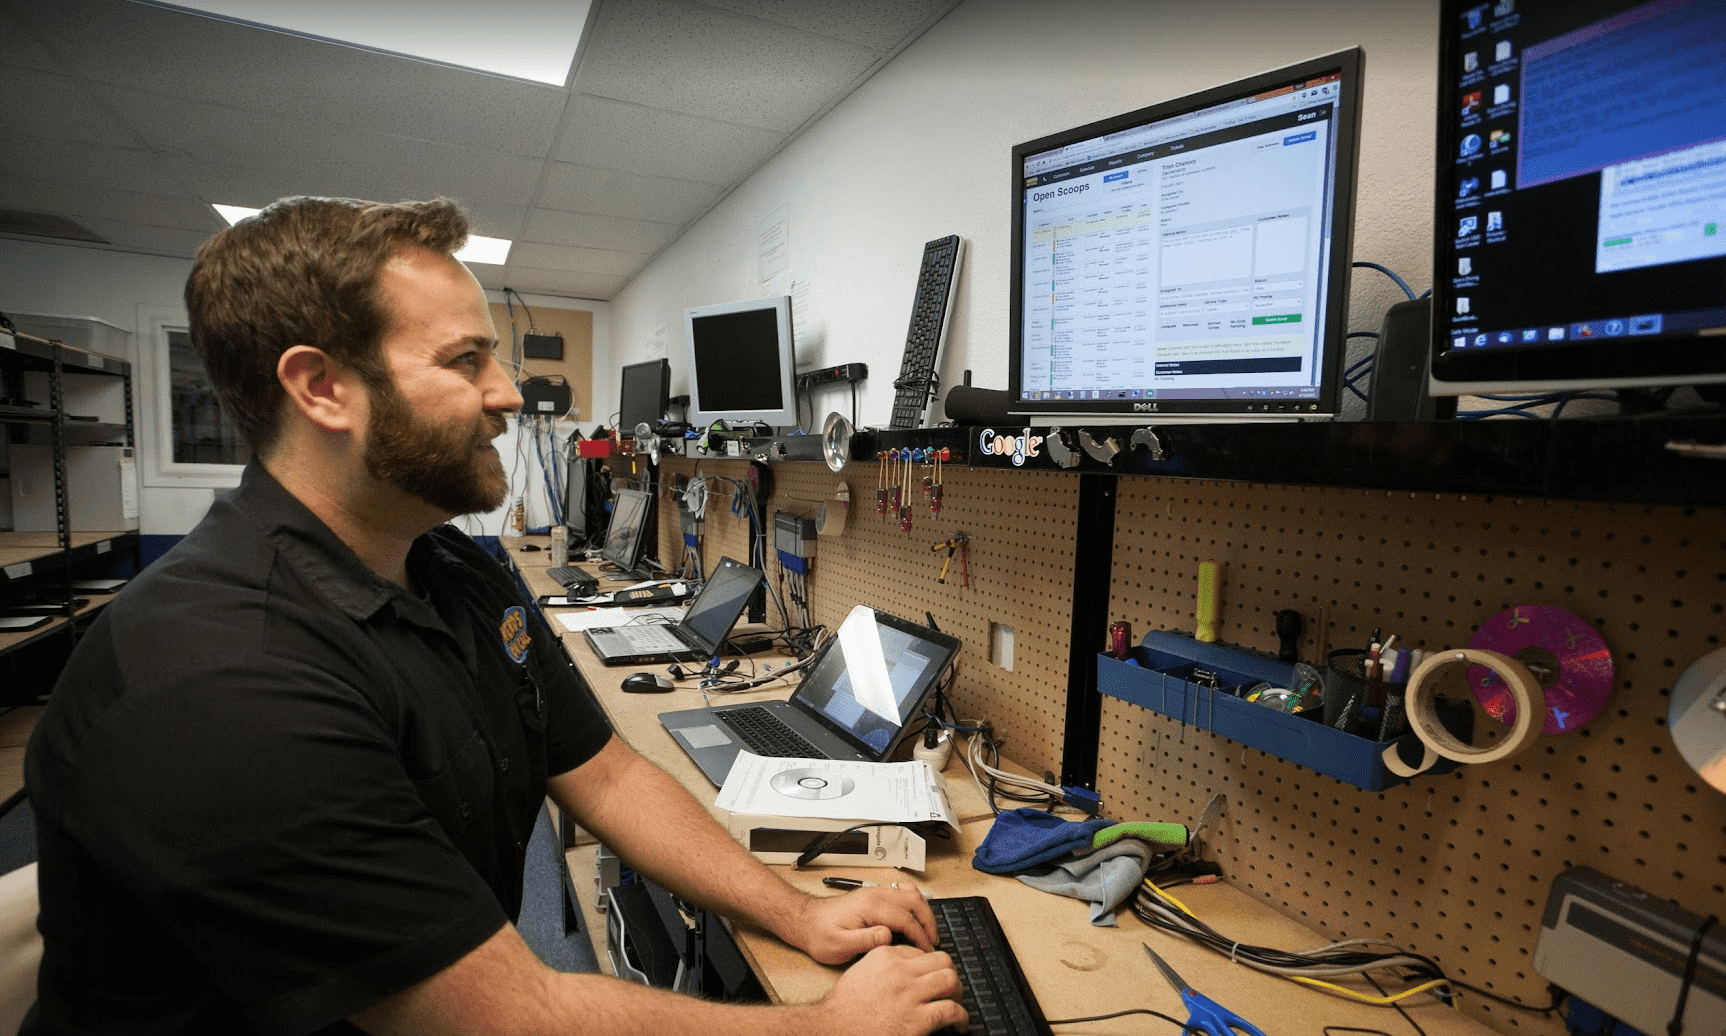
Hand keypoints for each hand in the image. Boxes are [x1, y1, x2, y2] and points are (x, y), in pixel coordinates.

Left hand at [791, 884, 939, 963]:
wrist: (807, 922)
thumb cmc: (820, 934)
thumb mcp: (839, 945)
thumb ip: (865, 941)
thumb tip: (888, 936)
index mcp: (869, 906)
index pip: (905, 918)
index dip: (920, 936)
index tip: (925, 950)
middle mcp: (875, 895)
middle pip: (914, 901)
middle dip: (928, 921)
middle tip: (933, 941)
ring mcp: (875, 892)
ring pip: (910, 894)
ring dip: (923, 911)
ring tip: (928, 931)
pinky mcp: (874, 895)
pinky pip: (902, 893)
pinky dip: (915, 904)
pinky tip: (915, 917)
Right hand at [818, 944, 967, 1035]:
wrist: (833, 1029)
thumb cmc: (844, 1007)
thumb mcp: (861, 973)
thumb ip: (882, 965)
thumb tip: (905, 967)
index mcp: (885, 956)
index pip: (921, 952)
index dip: (929, 966)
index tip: (931, 977)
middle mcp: (900, 971)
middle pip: (942, 960)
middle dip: (949, 973)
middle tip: (949, 988)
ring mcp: (910, 994)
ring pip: (950, 980)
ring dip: (958, 993)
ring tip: (956, 1003)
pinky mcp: (918, 1019)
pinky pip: (951, 1010)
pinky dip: (961, 1018)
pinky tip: (960, 1025)